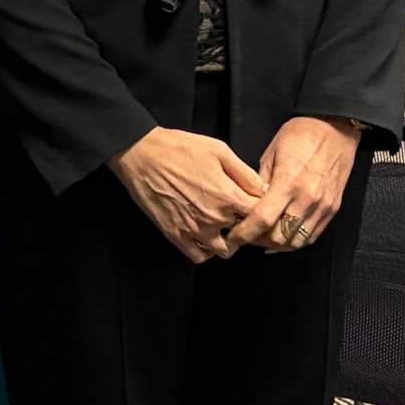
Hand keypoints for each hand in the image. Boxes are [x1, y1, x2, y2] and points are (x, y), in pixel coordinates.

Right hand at [109, 127, 267, 263]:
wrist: (141, 155)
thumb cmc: (180, 148)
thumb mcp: (218, 150)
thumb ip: (244, 172)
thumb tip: (262, 190)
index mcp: (228, 196)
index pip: (260, 215)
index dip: (263, 210)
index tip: (257, 204)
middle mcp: (214, 218)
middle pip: (245, 234)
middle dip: (247, 226)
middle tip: (240, 215)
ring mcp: (194, 230)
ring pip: (224, 251)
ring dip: (228, 241)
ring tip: (222, 227)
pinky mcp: (176, 236)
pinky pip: (199, 257)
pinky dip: (205, 251)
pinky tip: (204, 236)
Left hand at [227, 116, 362, 253]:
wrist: (335, 129)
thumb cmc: (300, 135)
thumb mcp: (272, 153)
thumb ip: (260, 182)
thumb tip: (248, 204)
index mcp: (288, 182)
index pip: (263, 219)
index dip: (245, 232)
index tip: (233, 236)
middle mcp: (307, 199)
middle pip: (279, 237)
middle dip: (259, 240)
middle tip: (247, 234)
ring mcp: (322, 206)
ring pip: (296, 242)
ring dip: (277, 244)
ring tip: (264, 237)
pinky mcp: (333, 209)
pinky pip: (312, 236)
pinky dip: (295, 240)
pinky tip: (284, 235)